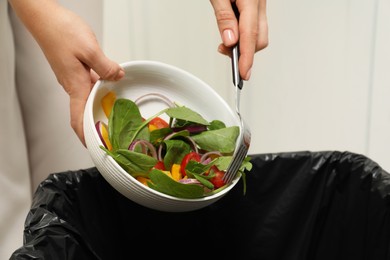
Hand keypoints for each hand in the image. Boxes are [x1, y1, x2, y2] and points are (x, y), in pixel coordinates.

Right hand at [9, 0, 124, 145]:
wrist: (45, 18)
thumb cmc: (61, 31)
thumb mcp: (90, 50)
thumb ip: (106, 67)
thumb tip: (118, 76)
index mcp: (75, 85)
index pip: (78, 118)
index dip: (85, 135)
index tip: (94, 147)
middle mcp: (72, 85)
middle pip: (82, 112)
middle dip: (94, 125)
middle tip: (110, 134)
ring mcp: (71, 77)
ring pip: (86, 98)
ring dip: (97, 108)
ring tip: (113, 115)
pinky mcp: (73, 69)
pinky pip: (88, 86)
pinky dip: (98, 92)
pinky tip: (109, 88)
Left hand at [209, 0, 268, 79]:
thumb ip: (224, 17)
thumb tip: (229, 40)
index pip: (251, 35)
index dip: (247, 57)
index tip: (243, 73)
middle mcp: (260, 2)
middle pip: (259, 38)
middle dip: (244, 52)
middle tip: (226, 53)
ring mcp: (261, 5)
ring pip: (259, 34)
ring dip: (244, 44)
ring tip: (226, 44)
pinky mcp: (257, 6)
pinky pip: (255, 26)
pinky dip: (245, 35)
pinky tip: (233, 34)